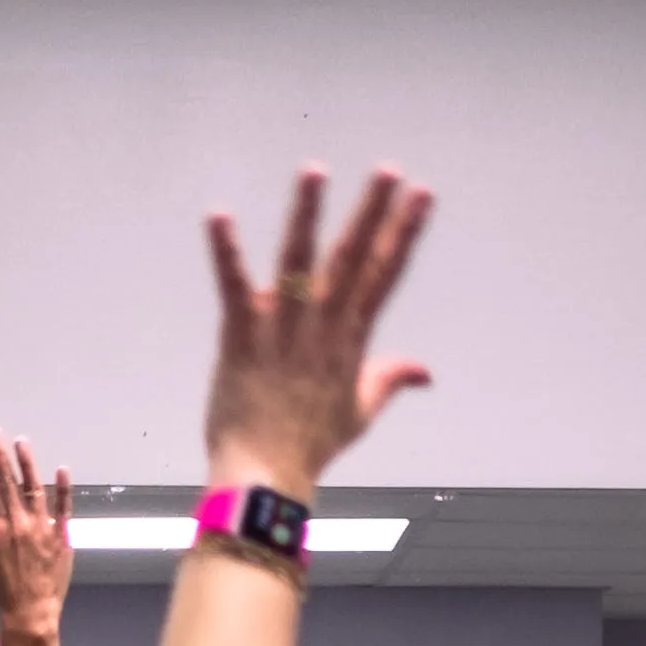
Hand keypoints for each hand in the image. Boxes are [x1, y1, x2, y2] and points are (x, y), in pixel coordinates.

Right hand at [0, 423, 76, 643]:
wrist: (31, 612)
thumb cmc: (12, 589)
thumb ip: (2, 532)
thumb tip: (3, 514)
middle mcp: (18, 525)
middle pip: (6, 484)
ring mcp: (41, 529)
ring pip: (32, 489)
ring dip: (26, 464)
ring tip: (20, 442)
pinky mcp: (61, 537)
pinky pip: (64, 509)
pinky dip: (63, 489)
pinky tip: (61, 469)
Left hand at [196, 168, 435, 493]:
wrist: (265, 475)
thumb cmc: (310, 445)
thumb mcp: (360, 412)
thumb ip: (391, 380)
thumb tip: (426, 372)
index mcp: (351, 338)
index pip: (384, 273)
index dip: (404, 232)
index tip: (423, 194)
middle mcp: (323, 326)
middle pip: (352, 259)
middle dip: (372, 212)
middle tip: (390, 170)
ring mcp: (283, 329)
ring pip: (299, 262)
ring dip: (307, 215)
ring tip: (315, 171)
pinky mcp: (241, 336)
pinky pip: (233, 287)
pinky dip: (225, 252)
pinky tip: (218, 215)